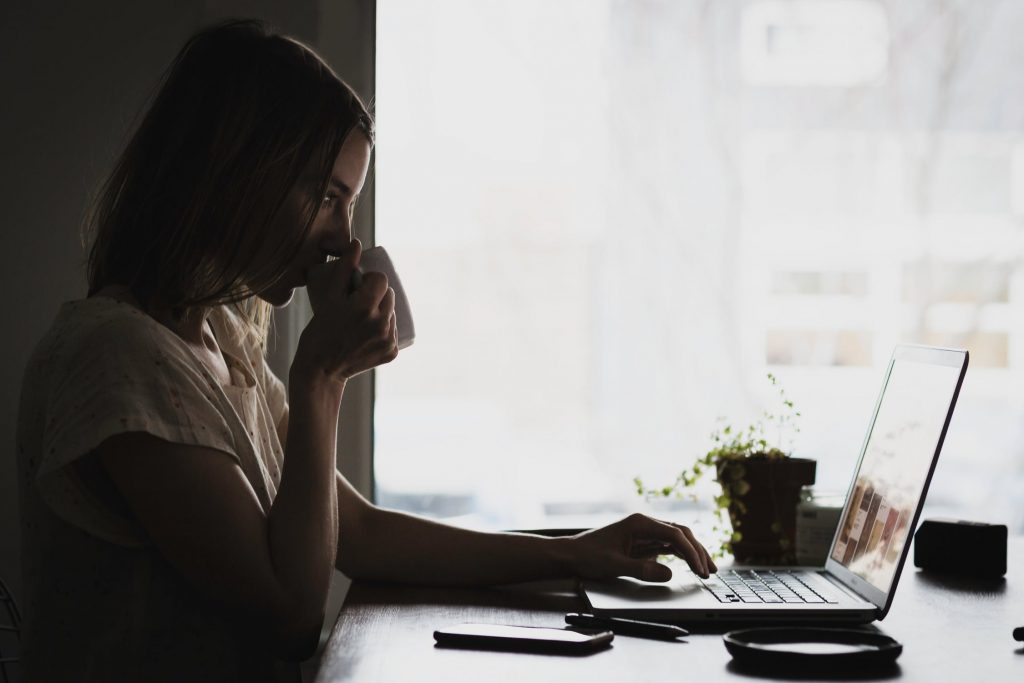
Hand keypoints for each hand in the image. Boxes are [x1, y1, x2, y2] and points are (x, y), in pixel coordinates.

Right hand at [296, 240, 397, 381]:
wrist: (321, 369)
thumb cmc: (319, 331)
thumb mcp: (328, 297)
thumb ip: (343, 269)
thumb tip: (357, 243)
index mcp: (364, 307)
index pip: (381, 280)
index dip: (370, 280)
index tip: (358, 287)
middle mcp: (381, 324)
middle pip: (389, 295)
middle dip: (376, 295)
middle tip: (358, 303)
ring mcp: (388, 340)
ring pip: (392, 313)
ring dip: (381, 311)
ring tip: (362, 318)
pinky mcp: (392, 353)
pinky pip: (393, 331)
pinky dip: (384, 329)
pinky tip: (369, 332)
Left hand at [567, 513, 716, 581]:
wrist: (572, 554)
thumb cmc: (589, 556)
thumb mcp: (614, 565)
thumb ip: (642, 569)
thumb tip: (669, 573)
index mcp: (639, 523)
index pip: (674, 534)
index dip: (691, 552)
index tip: (700, 569)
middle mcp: (645, 524)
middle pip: (680, 533)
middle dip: (697, 551)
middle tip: (710, 571)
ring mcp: (645, 532)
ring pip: (677, 539)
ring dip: (693, 552)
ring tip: (707, 569)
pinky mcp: (643, 542)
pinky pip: (668, 546)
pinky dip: (682, 555)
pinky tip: (691, 565)